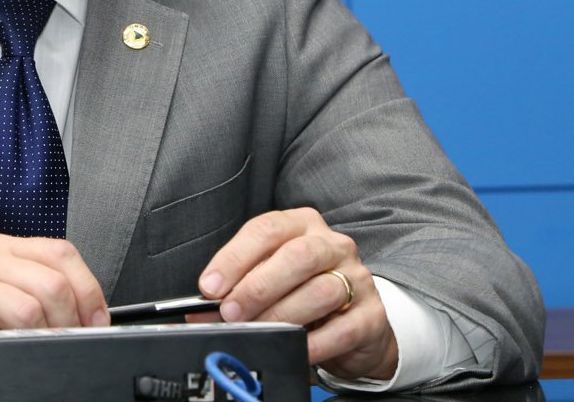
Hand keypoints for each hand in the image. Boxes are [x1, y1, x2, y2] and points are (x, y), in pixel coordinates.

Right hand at [0, 233, 108, 395]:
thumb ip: (32, 291)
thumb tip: (89, 320)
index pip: (61, 253)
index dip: (89, 292)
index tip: (97, 324)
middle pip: (50, 284)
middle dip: (70, 327)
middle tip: (69, 351)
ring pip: (27, 310)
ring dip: (44, 344)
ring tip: (41, 358)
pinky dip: (8, 357)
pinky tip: (7, 364)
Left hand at [198, 207, 397, 380]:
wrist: (356, 322)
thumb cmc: (303, 292)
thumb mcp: (270, 279)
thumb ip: (239, 286)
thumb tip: (200, 309)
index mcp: (302, 225)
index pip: (265, 230)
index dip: (234, 258)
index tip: (210, 287)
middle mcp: (332, 244)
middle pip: (296, 256)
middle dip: (256, 287)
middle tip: (230, 312)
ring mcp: (357, 277)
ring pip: (320, 291)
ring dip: (281, 315)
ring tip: (258, 331)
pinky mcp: (373, 314)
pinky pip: (343, 328)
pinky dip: (314, 343)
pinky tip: (295, 348)